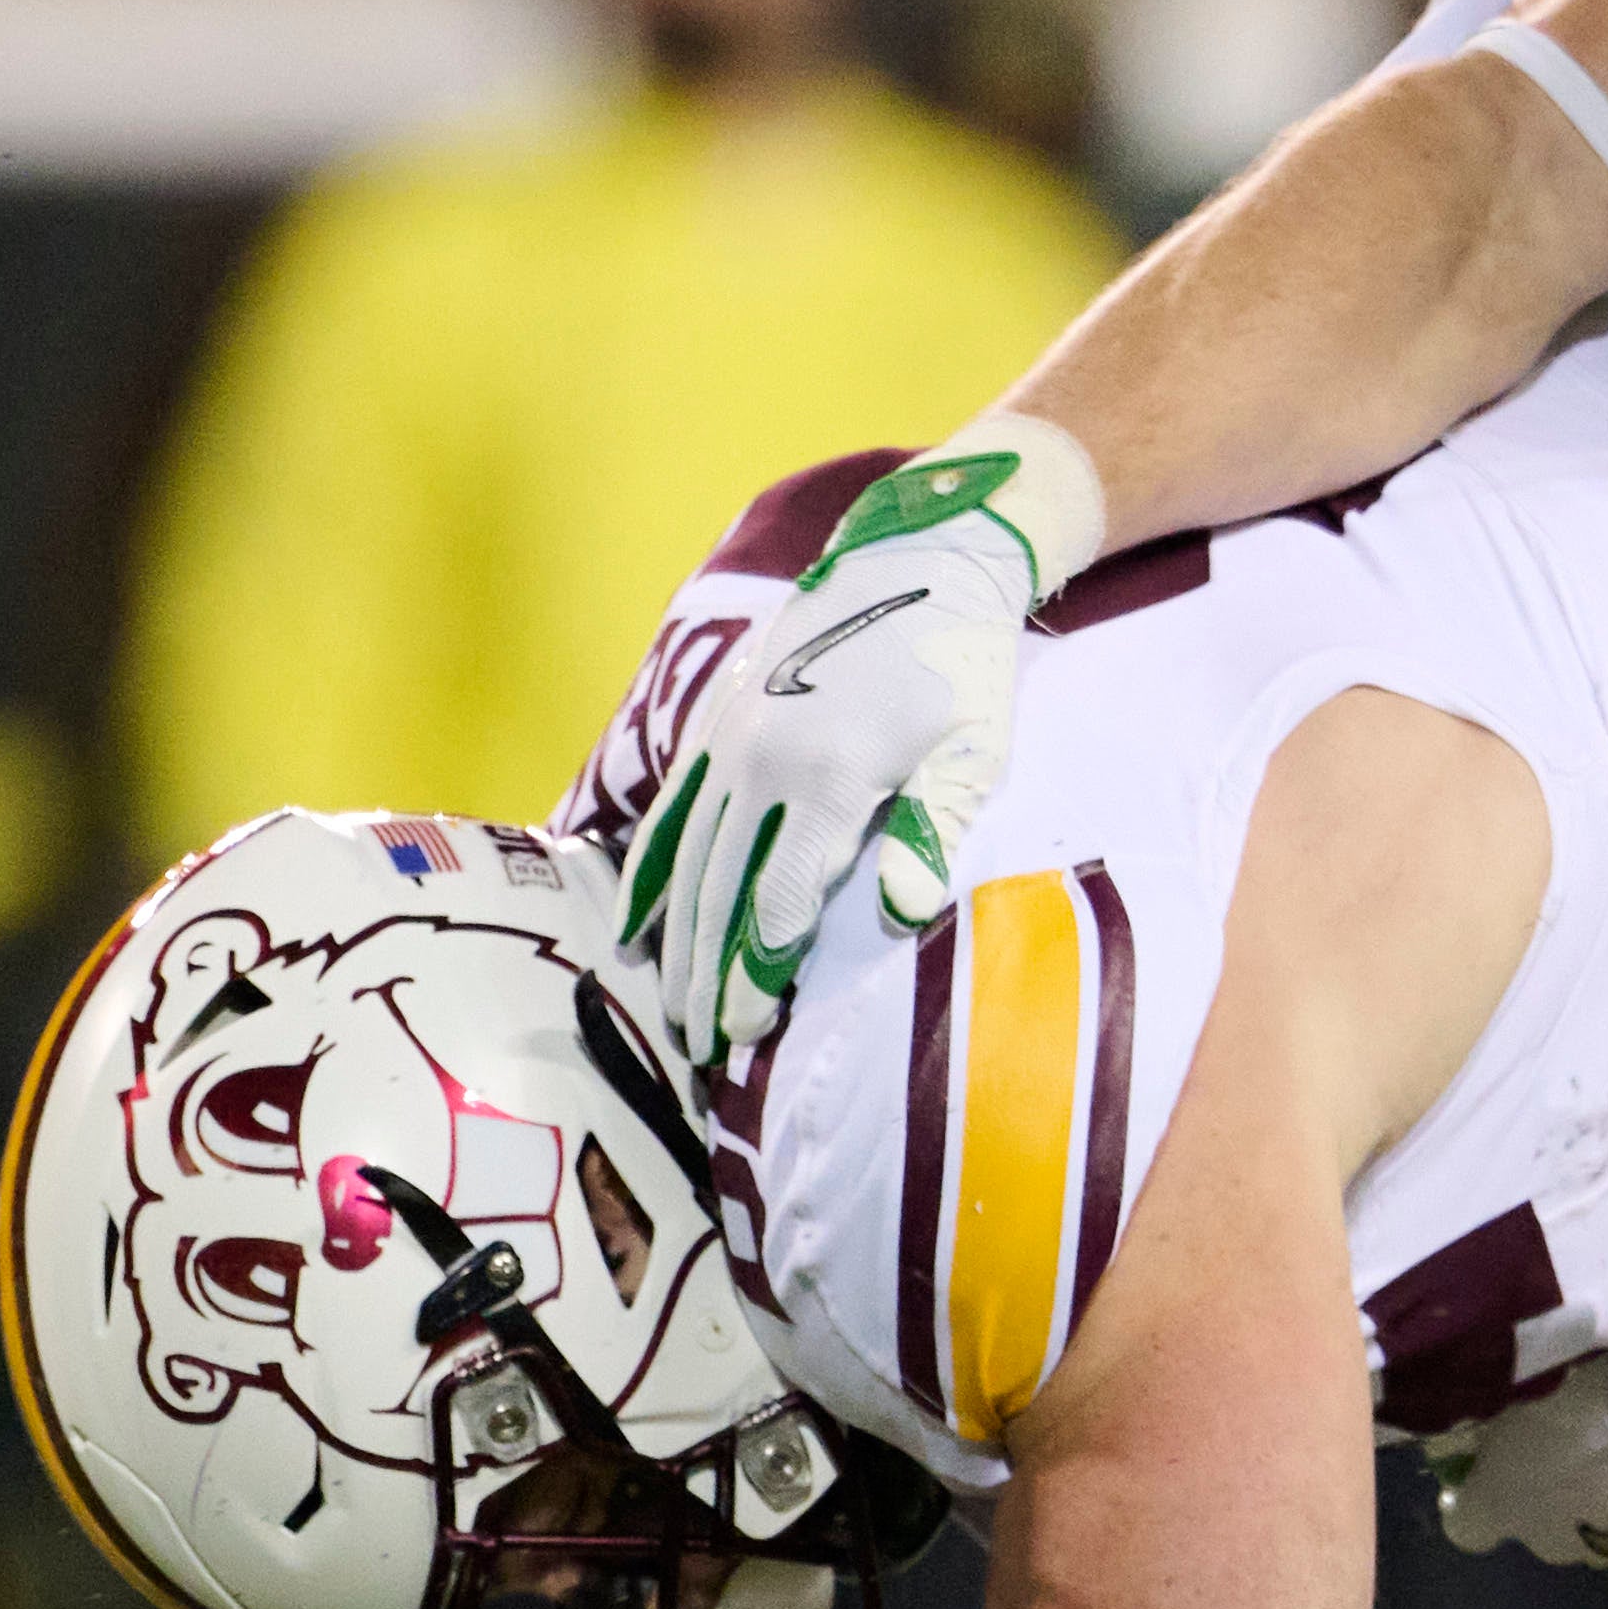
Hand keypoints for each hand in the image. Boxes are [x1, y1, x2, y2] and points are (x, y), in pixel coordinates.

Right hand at [618, 413, 1106, 1073]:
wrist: (914, 558)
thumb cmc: (961, 665)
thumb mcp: (976, 747)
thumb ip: (934, 826)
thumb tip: (901, 910)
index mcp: (828, 779)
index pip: (779, 903)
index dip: (760, 973)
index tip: (747, 1033)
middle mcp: (761, 764)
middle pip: (721, 894)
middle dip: (706, 977)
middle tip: (698, 1050)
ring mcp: (728, 741)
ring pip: (686, 860)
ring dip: (672, 939)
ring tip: (667, 1008)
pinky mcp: (712, 721)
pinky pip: (669, 812)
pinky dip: (646, 871)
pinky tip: (630, 924)